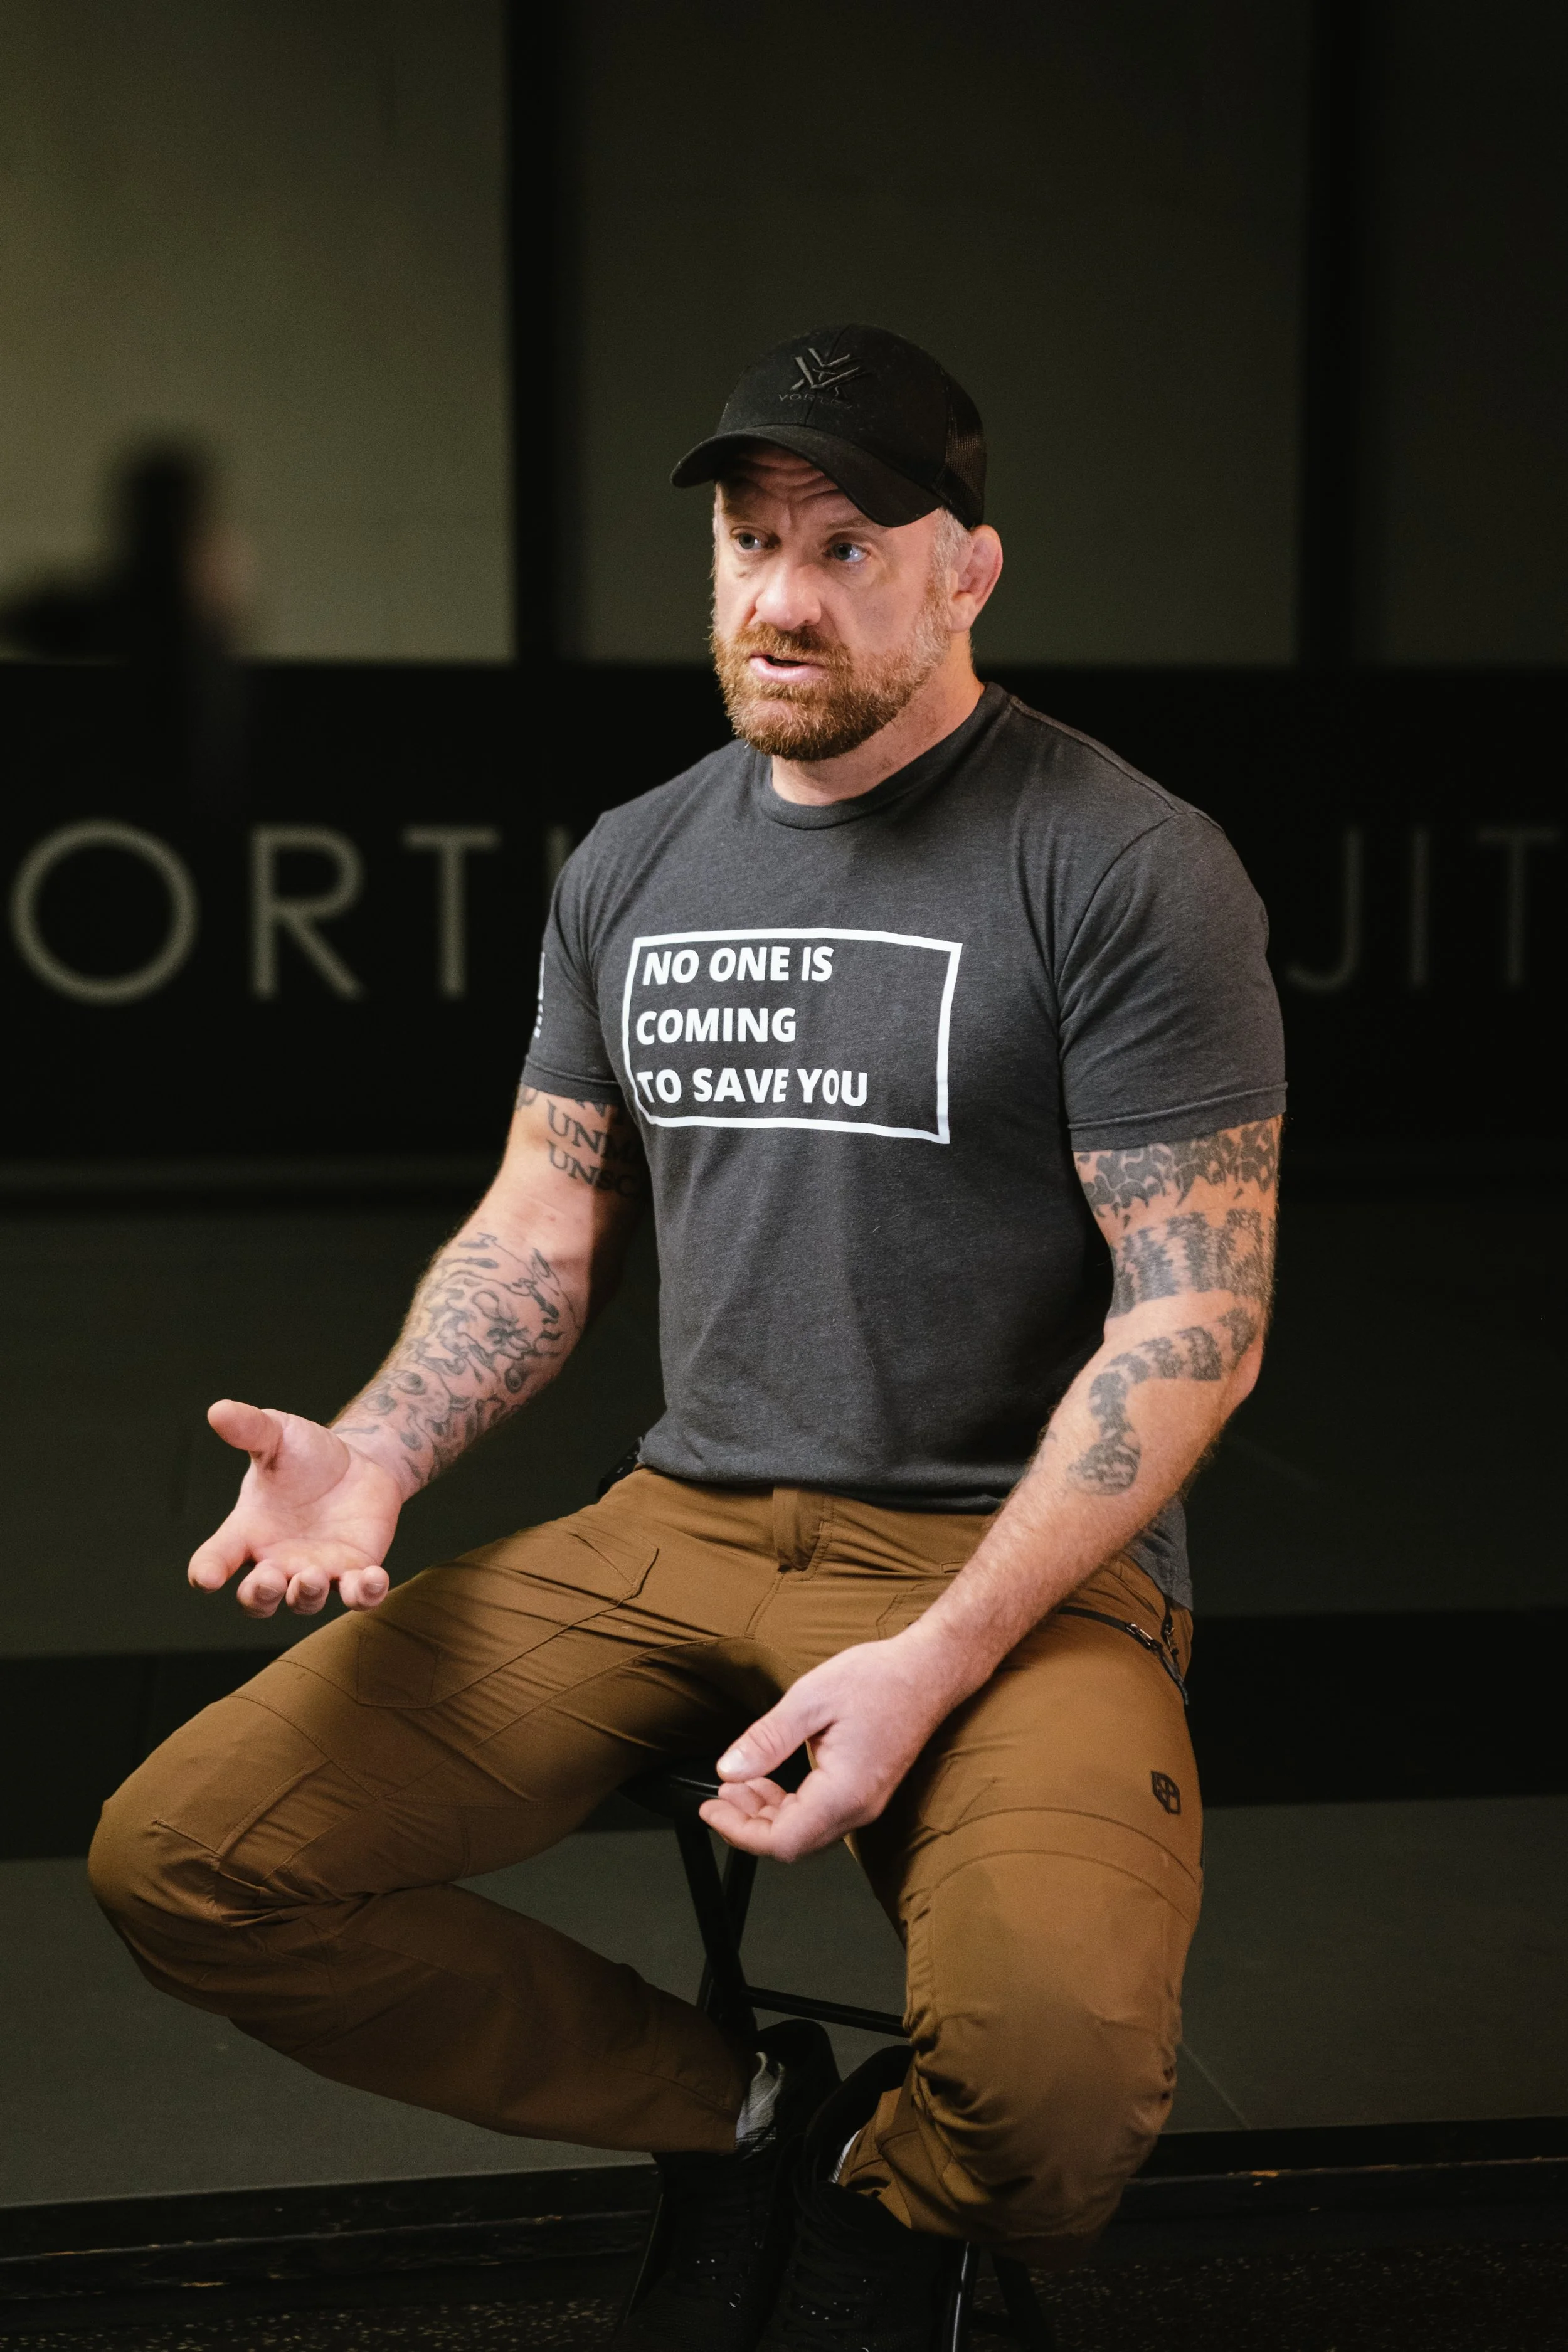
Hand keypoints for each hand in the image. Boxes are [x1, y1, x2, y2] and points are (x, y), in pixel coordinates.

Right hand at [188, 1399, 402, 1618]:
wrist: (358, 1462)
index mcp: (247, 1532)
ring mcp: (316, 1571)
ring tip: (313, 1576)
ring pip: (304, 1602)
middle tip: (271, 1579)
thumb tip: (217, 1410)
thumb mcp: (277, 1436)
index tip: (205, 1578)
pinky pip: (358, 1595)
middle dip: (260, 1596)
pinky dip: (365, 1594)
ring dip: (307, 1595)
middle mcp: (276, 1560)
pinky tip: (373, 1578)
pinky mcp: (354, 1571)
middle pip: (257, 1599)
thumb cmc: (305, 1454)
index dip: (207, 1572)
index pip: (216, 1559)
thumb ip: (250, 1428)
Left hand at [699, 1633, 958, 1861]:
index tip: (711, 1809)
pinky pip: (820, 1815)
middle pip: (792, 1842)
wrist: (929, 1671)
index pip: (782, 1840)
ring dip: (766, 1814)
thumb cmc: (878, 1679)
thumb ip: (766, 1740)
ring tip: (738, 1783)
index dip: (739, 1831)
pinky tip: (770, 1780)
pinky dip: (788, 1804)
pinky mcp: (865, 1792)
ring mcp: (865, 1803)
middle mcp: (858, 1808)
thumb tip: (729, 1770)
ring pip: (805, 1831)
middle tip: (719, 1794)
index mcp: (844, 1792)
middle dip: (747, 1823)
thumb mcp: (811, 1699)